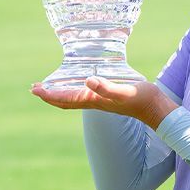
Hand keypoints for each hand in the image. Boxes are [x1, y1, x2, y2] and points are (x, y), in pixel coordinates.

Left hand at [30, 77, 178, 129]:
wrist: (155, 108)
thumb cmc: (141, 99)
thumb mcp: (123, 91)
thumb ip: (106, 87)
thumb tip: (88, 81)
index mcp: (93, 100)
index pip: (65, 98)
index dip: (49, 94)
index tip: (35, 88)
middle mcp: (94, 101)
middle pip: (65, 101)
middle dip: (49, 95)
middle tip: (34, 87)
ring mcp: (100, 100)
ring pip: (73, 98)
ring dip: (59, 93)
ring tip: (49, 86)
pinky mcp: (108, 96)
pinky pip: (84, 94)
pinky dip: (74, 89)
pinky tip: (77, 82)